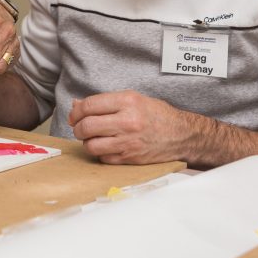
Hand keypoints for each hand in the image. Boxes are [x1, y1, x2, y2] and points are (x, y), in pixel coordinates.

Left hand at [68, 90, 195, 164]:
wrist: (182, 135)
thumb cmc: (156, 115)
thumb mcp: (133, 99)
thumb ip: (105, 102)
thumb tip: (76, 105)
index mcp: (128, 101)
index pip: (90, 106)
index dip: (76, 111)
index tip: (75, 115)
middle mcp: (127, 121)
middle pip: (87, 126)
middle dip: (78, 127)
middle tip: (80, 127)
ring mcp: (128, 142)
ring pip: (91, 145)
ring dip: (87, 142)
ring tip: (92, 138)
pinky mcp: (130, 158)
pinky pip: (103, 158)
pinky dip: (99, 153)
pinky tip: (105, 146)